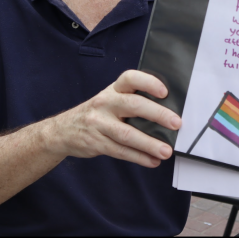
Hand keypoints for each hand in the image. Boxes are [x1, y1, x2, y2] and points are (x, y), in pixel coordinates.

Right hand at [49, 70, 180, 167]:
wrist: (62, 131)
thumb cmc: (97, 113)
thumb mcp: (110, 100)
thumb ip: (132, 102)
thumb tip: (167, 113)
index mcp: (113, 90)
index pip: (130, 78)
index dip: (148, 82)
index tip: (165, 92)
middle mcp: (105, 103)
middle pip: (133, 105)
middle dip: (157, 114)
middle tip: (176, 123)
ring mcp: (99, 123)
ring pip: (127, 134)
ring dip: (149, 143)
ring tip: (166, 151)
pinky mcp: (96, 143)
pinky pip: (120, 151)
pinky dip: (138, 157)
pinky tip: (152, 161)